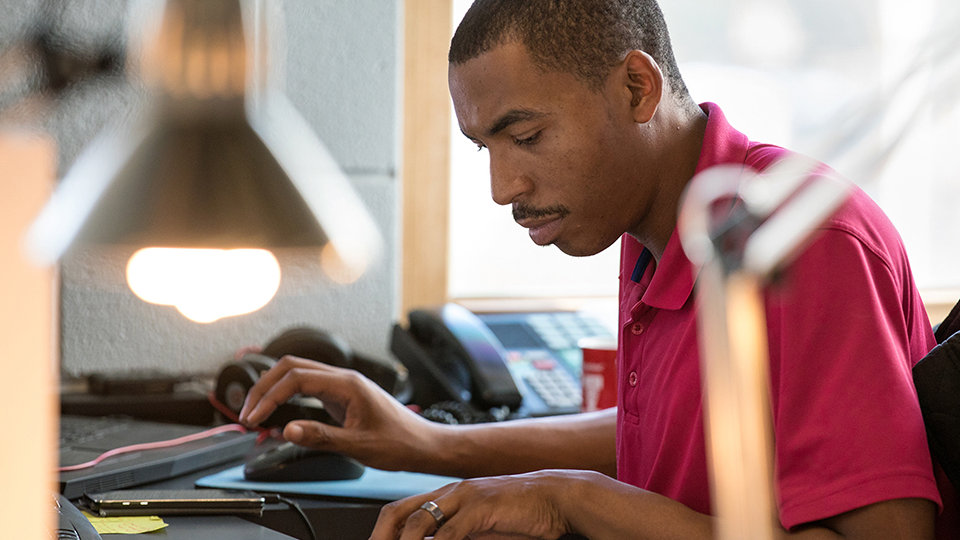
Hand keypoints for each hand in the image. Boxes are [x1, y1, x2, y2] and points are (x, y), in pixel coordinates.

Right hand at [238, 355, 442, 470]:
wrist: (423, 445)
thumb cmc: (399, 443)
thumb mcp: (357, 445)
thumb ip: (321, 436)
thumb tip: (288, 429)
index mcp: (348, 384)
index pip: (296, 378)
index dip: (269, 396)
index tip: (254, 418)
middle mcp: (344, 379)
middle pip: (292, 368)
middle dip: (264, 387)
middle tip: (247, 413)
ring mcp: (343, 386)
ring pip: (299, 375)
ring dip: (274, 390)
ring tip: (257, 413)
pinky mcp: (343, 396)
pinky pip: (309, 388)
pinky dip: (289, 397)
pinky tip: (280, 414)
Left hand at [370, 470, 578, 539]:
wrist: (556, 496)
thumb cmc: (522, 513)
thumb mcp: (480, 525)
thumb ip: (454, 534)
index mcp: (448, 495)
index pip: (401, 510)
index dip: (382, 532)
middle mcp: (451, 492)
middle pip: (399, 512)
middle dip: (382, 537)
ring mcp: (465, 497)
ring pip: (419, 522)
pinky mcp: (481, 507)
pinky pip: (450, 532)